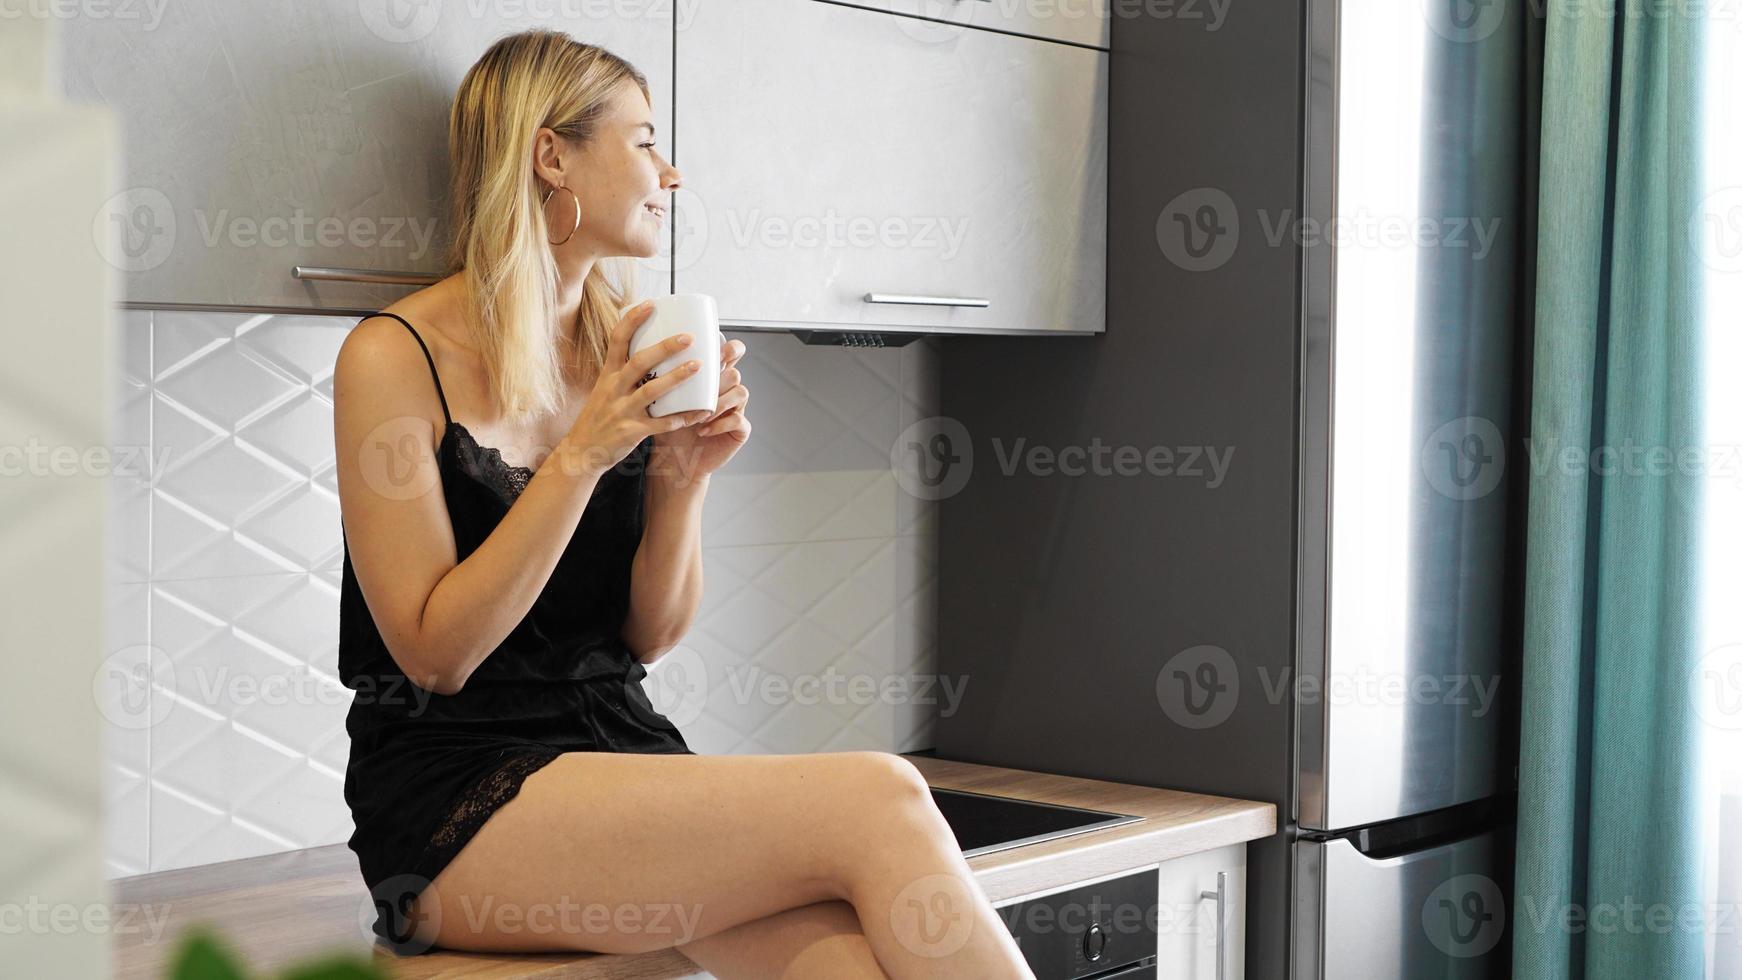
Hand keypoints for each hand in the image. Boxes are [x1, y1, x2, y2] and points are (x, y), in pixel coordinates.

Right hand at [562, 301, 713, 476]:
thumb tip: (652, 349)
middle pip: (639, 362)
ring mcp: (621, 411)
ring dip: (676, 377)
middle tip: (689, 337)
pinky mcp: (631, 432)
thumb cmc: (599, 417)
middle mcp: (613, 389)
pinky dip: (681, 418)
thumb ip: (624, 371)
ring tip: (698, 366)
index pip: (617, 340)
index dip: (633, 320)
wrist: (581, 452)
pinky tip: (700, 411)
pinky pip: (661, 424)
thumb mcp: (604, 388)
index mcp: (607, 375)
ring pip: (651, 391)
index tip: (650, 303)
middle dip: (664, 348)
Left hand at [650, 334, 750, 483]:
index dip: (730, 348)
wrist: (674, 462)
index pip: (729, 354)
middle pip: (734, 371)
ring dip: (720, 400)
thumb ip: (659, 376)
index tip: (718, 349)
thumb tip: (640, 350)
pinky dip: (720, 423)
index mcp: (709, 379)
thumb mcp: (660, 400)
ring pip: (740, 392)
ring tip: (702, 412)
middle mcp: (725, 391)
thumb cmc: (666, 428)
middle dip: (724, 373)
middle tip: (712, 377)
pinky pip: (738, 420)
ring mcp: (735, 409)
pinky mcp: (739, 430)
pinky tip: (703, 430)